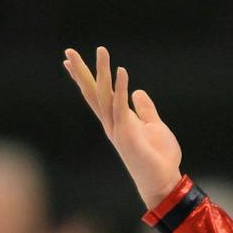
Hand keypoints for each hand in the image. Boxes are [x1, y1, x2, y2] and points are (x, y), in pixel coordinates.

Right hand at [63, 46, 183, 209]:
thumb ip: (145, 110)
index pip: (97, 95)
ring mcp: (117, 128)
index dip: (84, 78)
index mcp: (117, 121)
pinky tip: (122, 71)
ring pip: (104, 95)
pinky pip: (122, 106)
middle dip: (81, 72)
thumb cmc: (159, 158)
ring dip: (102, 72)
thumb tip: (138, 92)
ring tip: (101, 50)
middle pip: (93, 93)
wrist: (163, 182)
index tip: (69, 61)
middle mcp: (112, 123)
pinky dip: (121, 88)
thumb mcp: (154, 127)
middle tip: (69, 50)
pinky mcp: (127, 133)